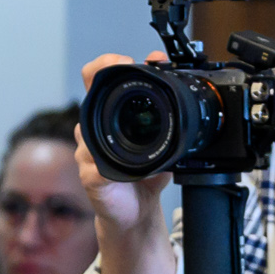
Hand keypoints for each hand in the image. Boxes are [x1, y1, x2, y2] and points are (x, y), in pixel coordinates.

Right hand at [75, 53, 178, 273]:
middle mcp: (95, 130)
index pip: (99, 79)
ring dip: (108, 126)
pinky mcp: (90, 177)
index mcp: (110, 117)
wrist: (136, 213)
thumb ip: (170, 121)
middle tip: (127, 68)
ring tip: (129, 131)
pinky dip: (105, 167)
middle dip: (105, 76)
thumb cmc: (145, 177)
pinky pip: (92, 167)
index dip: (110, 63)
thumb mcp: (165, 145)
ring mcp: (88, 153)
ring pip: (89, 129)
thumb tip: (186, 90)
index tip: (131, 60)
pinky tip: (123, 172)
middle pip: (89, 93)